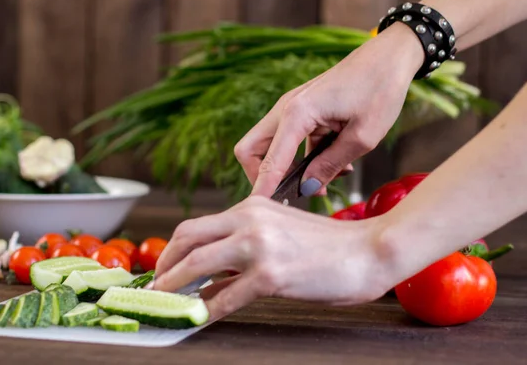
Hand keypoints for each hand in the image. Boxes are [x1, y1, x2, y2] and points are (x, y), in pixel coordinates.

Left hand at [152, 196, 393, 320]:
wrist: (369, 250)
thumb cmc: (330, 245)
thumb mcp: (281, 231)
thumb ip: (245, 246)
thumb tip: (211, 276)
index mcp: (251, 207)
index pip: (196, 226)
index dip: (173, 250)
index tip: (165, 268)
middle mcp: (249, 220)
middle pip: (187, 238)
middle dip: (165, 265)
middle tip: (156, 286)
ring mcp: (259, 246)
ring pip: (197, 264)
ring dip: (174, 286)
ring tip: (164, 303)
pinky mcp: (271, 275)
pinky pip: (225, 297)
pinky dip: (206, 310)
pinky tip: (198, 319)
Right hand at [234, 23, 423, 197]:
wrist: (390, 56)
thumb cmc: (380, 89)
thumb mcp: (362, 137)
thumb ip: (330, 165)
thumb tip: (307, 188)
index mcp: (297, 113)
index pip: (268, 160)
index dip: (262, 188)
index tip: (257, 212)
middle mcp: (286, 109)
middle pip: (250, 150)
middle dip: (261, 176)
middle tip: (286, 195)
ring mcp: (291, 109)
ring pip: (269, 147)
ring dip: (288, 169)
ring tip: (326, 180)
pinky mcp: (301, 111)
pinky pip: (290, 141)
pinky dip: (303, 158)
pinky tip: (336, 164)